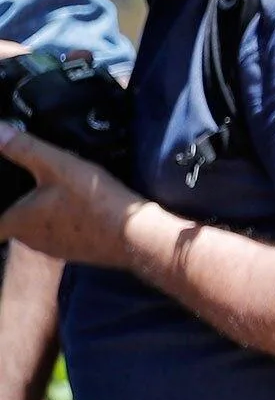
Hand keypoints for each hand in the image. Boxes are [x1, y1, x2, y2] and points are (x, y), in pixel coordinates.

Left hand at [0, 124, 148, 269]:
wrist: (136, 236)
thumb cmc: (93, 201)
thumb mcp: (59, 164)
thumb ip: (24, 147)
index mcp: (19, 223)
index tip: (7, 193)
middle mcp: (32, 241)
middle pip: (17, 224)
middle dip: (23, 208)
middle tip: (35, 186)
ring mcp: (57, 249)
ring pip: (42, 230)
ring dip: (46, 216)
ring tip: (60, 195)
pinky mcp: (79, 253)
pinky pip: (65, 235)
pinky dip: (69, 223)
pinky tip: (84, 209)